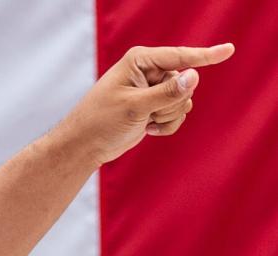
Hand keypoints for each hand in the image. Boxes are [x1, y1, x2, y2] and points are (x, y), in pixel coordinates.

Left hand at [56, 43, 234, 166]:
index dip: (205, 56)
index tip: (229, 50)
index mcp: (140, 60)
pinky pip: (178, 113)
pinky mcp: (154, 106)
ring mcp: (153, 89)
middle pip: (184, 83)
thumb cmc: (100, 122)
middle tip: (146, 114)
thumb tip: (195, 76)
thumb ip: (167, 93)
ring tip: (143, 121)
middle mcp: (148, 71)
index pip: (180, 56)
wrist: (85, 146)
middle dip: (171, 103)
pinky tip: (147, 129)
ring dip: (169, 116)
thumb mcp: (135, 107)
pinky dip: (167, 125)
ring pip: (184, 100)